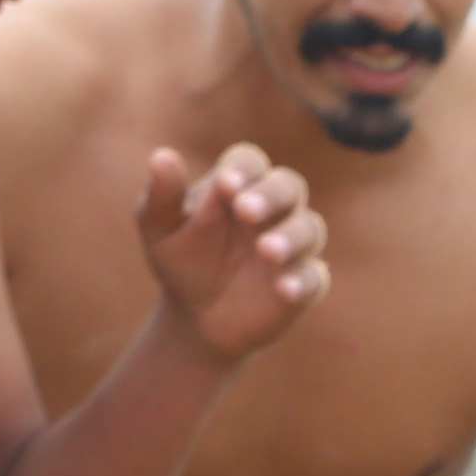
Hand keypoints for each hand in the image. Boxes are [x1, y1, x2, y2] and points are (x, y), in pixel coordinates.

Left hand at [133, 144, 328, 364]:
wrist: (196, 318)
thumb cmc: (181, 260)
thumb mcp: (160, 228)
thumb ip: (163, 194)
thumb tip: (163, 157)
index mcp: (237, 186)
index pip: (249, 162)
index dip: (243, 169)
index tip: (226, 184)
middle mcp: (272, 210)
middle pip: (289, 186)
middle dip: (271, 195)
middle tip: (246, 211)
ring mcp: (292, 246)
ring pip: (309, 228)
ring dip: (290, 237)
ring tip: (265, 251)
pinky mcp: (304, 283)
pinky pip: (314, 277)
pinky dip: (302, 281)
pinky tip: (283, 290)